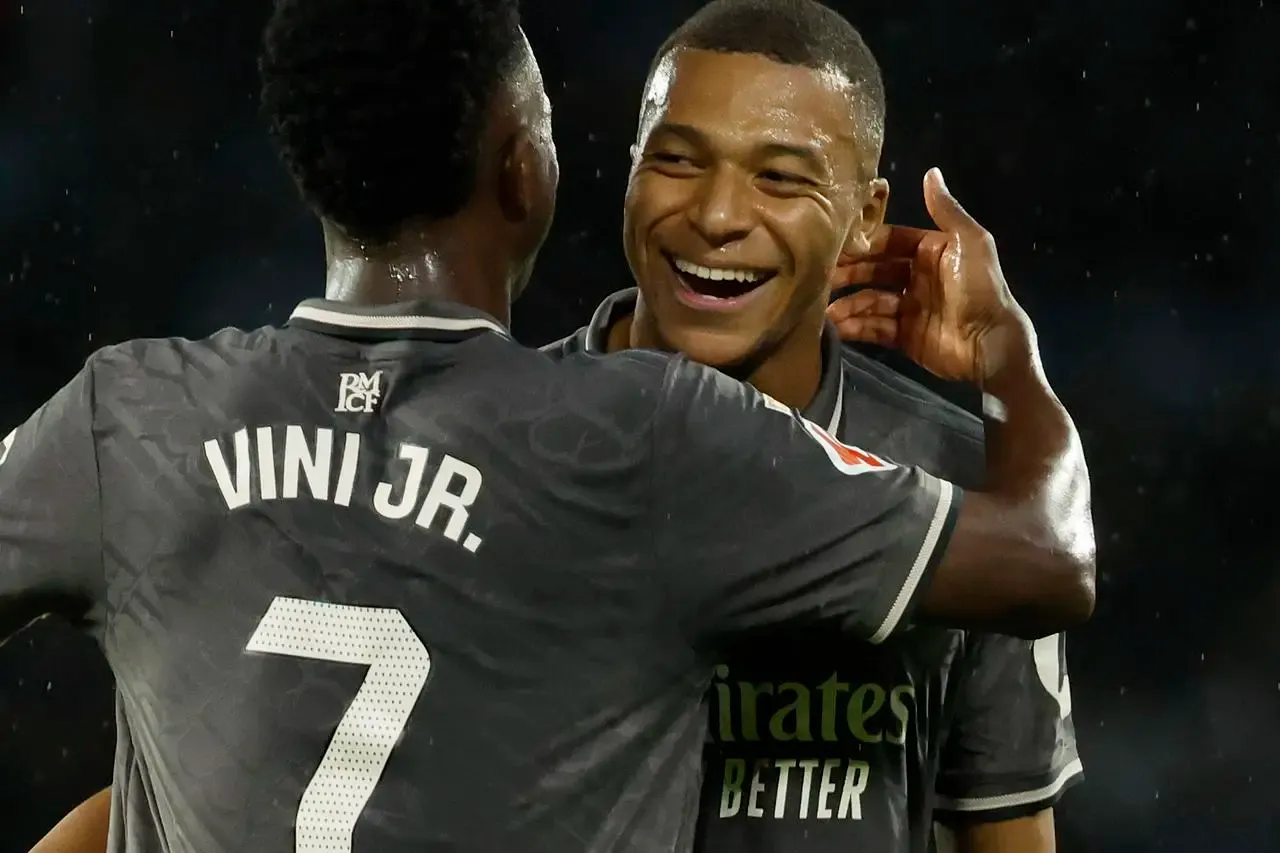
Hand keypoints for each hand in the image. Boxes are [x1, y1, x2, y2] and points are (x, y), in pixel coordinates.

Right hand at [827, 168, 1032, 384]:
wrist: (990, 343)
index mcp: (931, 250)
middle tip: (822, 277)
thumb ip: (946, 209)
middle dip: (849, 273)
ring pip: (870, 301)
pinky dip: (856, 327)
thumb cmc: (979, 288)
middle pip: (874, 271)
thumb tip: (931, 172)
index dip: (864, 243)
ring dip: (848, 303)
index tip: (836, 245)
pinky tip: (837, 327)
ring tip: (825, 309)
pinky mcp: (905, 337)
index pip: (889, 242)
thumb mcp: (968, 241)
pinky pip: (874, 328)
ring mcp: (910, 307)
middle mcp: (918, 276)